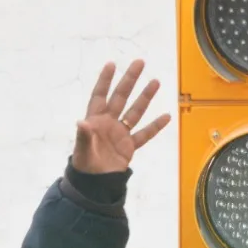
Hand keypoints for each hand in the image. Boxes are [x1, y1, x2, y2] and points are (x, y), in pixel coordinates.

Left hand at [72, 59, 171, 173]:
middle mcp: (109, 123)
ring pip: (135, 112)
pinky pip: (144, 134)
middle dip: (129, 80)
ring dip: (145, 97)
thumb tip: (81, 122)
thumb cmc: (84, 166)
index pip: (100, 96)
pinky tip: (166, 116)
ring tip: (156, 81)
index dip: (105, 81)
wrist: (95, 185)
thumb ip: (84, 136)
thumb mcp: (83, 151)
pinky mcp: (129, 147)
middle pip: (121, 97)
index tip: (112, 64)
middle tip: (140, 63)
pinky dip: (155, 126)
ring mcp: (120, 134)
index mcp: (95, 120)